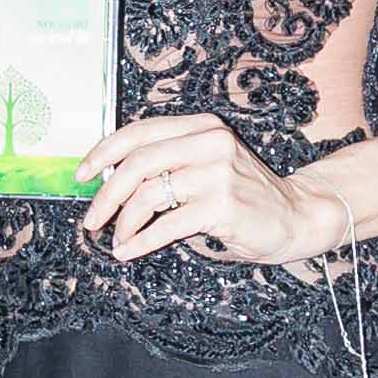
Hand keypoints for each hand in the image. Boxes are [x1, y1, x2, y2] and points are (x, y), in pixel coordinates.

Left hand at [77, 111, 329, 263]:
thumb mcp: (207, 165)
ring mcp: (218, 172)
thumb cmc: (244, 195)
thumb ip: (170, 163)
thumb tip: (111, 181)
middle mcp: (210, 142)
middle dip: (106, 194)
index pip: (139, 132)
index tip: (82, 175)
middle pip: (138, 162)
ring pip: (148, 194)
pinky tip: (130, 250)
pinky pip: (166, 225)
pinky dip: (141, 240)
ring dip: (124, 222)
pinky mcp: (222, 205)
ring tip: (118, 239)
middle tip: (92, 218)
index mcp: (201, 126)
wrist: (296, 216)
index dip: (103, 153)